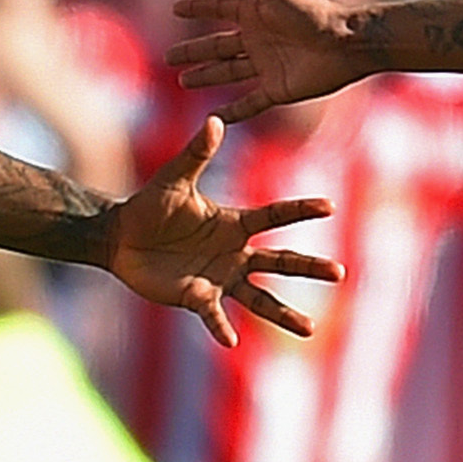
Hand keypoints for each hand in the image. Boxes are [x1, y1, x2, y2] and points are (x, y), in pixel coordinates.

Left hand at [99, 118, 339, 346]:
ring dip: (284, 313)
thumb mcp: (174, 178)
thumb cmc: (150, 205)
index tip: (329, 206)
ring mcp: (218, 278)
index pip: (274, 216)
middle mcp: (234, 254)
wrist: (122, 237)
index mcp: (234, 223)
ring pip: (260, 299)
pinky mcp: (197, 298)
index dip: (300, 210)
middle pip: (280, 262)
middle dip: (309, 267)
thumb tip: (215, 119)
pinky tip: (232, 342)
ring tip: (309, 329)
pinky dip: (221, 327)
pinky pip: (214, 316)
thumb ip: (196, 153)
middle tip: (340, 272)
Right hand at [171, 0, 375, 123]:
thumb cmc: (310, 12)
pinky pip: (250, 103)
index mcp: (256, 11)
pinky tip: (215, 118)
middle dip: (194, 50)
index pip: (219, 8)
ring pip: (228, 72)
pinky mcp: (278, 89)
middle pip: (218, 45)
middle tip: (168, 58)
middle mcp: (259, 38)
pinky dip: (233, 112)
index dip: (198, 8)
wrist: (346, 43)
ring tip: (184, 80)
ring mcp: (267, 65)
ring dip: (206, 76)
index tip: (175, 9)